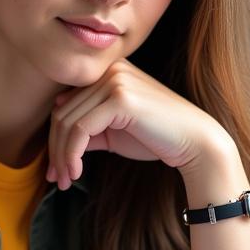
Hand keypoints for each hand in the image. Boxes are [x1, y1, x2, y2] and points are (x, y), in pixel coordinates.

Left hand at [46, 60, 231, 189]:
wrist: (195, 142)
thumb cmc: (157, 138)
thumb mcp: (113, 133)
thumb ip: (87, 130)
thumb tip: (56, 143)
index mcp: (108, 72)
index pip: (65, 104)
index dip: (55, 138)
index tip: (54, 169)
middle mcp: (110, 70)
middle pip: (62, 113)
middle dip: (55, 151)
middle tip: (56, 179)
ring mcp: (115, 81)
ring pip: (68, 122)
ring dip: (62, 157)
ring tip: (65, 180)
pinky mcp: (120, 98)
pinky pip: (81, 129)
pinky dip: (72, 154)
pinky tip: (77, 172)